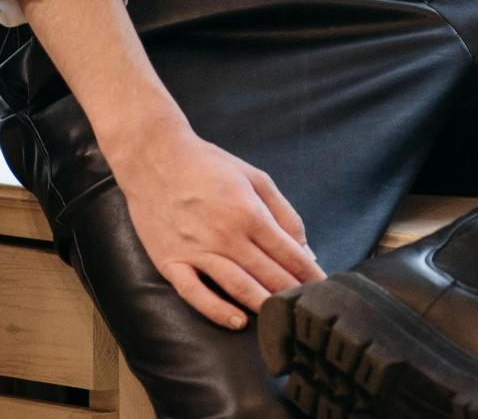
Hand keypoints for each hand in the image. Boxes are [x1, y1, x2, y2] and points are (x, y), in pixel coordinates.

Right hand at [115, 123, 324, 329]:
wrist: (154, 158)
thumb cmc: (207, 164)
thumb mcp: (253, 176)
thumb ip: (282, 211)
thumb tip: (304, 247)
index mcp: (249, 213)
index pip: (288, 253)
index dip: (309, 274)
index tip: (323, 289)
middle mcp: (226, 236)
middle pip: (268, 274)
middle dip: (292, 292)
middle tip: (308, 309)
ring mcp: (197, 251)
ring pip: (239, 287)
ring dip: (264, 305)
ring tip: (282, 319)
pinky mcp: (171, 262)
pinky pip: (196, 294)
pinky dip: (217, 310)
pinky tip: (237, 321)